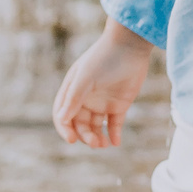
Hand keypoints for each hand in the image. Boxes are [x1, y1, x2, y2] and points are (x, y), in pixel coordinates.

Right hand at [51, 20, 152, 147]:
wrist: (130, 46)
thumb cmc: (104, 58)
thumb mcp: (86, 78)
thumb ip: (74, 98)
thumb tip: (62, 118)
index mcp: (72, 91)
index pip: (62, 115)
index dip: (65, 129)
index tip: (72, 140)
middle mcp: (85, 99)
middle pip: (80, 124)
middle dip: (85, 136)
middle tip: (95, 143)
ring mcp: (102, 102)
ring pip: (96, 127)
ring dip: (97, 138)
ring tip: (104, 144)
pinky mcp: (119, 105)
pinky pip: (114, 124)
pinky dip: (114, 135)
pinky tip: (115, 142)